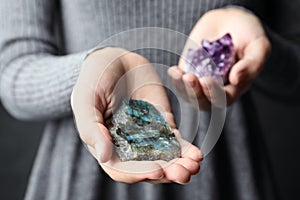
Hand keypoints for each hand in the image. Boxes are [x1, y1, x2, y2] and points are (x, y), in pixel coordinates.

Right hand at [71, 47, 202, 183]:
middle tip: (182, 173)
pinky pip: (175, 140)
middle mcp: (127, 144)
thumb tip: (105, 157)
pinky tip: (196, 155)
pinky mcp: (162, 122)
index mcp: (106, 144)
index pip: (120, 169)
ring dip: (179, 165)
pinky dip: (186, 149)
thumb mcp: (86, 100)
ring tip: (193, 166)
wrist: (116, 59)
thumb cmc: (95, 78)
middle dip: (165, 173)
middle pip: (146, 167)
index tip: (156, 171)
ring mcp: (146, 134)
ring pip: (163, 157)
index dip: (138, 174)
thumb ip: (91, 129)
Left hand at [168, 8, 270, 107]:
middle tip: (190, 78)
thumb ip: (251, 65)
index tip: (207, 80)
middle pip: (203, 101)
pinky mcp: (188, 71)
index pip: (223, 99)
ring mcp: (200, 81)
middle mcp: (216, 89)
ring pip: (189, 94)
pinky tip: (173, 71)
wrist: (230, 21)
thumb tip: (236, 80)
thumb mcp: (258, 47)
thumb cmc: (248, 35)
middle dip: (194, 93)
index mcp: (235, 88)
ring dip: (181, 87)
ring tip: (178, 74)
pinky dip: (175, 78)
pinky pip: (179, 82)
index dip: (213, 93)